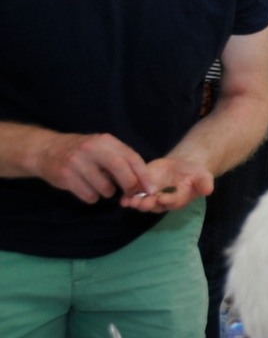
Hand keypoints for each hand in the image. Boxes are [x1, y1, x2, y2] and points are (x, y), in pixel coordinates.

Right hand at [31, 131, 150, 203]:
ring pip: (104, 186)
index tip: (151, 189)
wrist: (46, 150)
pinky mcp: (66, 176)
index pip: (131, 157)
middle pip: (119, 168)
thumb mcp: (102, 148)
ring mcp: (77, 162)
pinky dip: (92, 197)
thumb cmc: (83, 152)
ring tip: (101, 186)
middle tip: (132, 194)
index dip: (144, 175)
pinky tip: (86, 188)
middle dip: (130, 185)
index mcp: (105, 141)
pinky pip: (88, 195)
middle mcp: (91, 148)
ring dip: (108, 192)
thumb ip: (122, 160)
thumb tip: (144, 183)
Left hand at [119, 157, 213, 211]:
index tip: (162, 198)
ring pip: (143, 203)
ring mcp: (152, 197)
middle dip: (148, 204)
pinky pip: (134, 196)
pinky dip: (127, 198)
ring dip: (136, 203)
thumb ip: (205, 183)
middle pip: (155, 206)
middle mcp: (164, 202)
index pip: (173, 202)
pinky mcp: (142, 190)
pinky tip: (122, 199)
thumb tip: (209, 190)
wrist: (180, 167)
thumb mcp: (202, 175)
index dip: (167, 200)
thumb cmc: (193, 173)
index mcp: (179, 199)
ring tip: (129, 201)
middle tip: (142, 202)